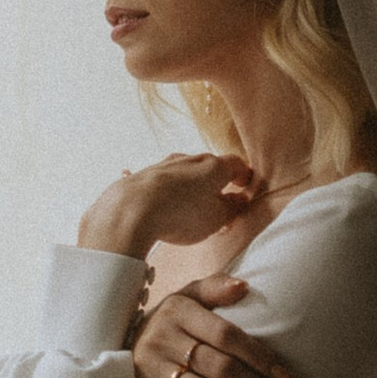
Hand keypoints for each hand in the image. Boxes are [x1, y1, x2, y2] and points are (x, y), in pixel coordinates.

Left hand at [76, 152, 258, 257]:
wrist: (132, 209)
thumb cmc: (181, 214)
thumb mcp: (217, 218)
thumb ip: (233, 208)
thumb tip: (240, 199)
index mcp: (213, 166)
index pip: (236, 164)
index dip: (243, 176)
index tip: (244, 187)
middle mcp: (189, 159)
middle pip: (209, 167)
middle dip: (216, 183)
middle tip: (219, 205)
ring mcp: (164, 165)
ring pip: (185, 173)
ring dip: (192, 188)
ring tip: (191, 211)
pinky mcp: (144, 175)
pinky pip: (164, 182)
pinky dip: (170, 192)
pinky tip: (165, 208)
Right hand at [132, 280, 303, 377]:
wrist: (117, 342)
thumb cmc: (169, 321)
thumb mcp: (187, 296)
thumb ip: (214, 288)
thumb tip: (245, 287)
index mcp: (179, 311)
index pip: (227, 335)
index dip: (260, 357)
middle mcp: (164, 339)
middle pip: (220, 368)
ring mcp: (151, 368)